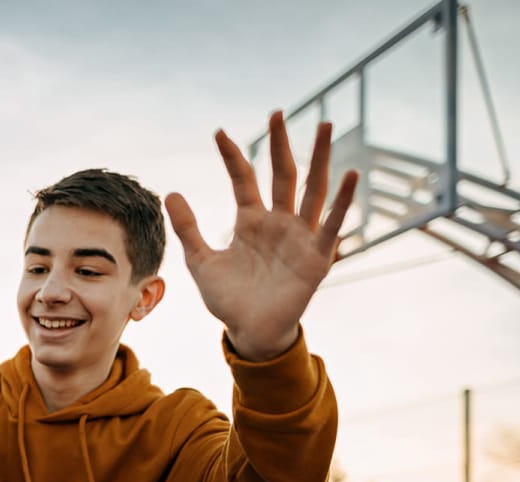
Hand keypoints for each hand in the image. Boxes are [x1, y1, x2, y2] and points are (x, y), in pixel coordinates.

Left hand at [165, 110, 358, 359]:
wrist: (249, 332)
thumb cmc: (229, 299)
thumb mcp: (201, 261)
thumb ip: (189, 228)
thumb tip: (170, 193)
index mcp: (251, 222)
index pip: (243, 179)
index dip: (232, 157)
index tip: (218, 132)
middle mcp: (278, 222)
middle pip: (283, 174)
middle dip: (281, 144)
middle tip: (278, 112)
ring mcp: (300, 236)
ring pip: (312, 190)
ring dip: (320, 158)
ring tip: (326, 126)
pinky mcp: (316, 256)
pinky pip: (331, 224)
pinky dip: (341, 201)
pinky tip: (349, 174)